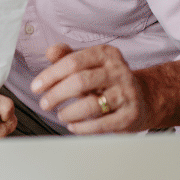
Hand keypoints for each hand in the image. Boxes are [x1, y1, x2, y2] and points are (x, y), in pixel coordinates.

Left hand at [30, 44, 151, 133]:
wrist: (143, 98)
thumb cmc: (108, 80)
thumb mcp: (89, 64)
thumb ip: (67, 56)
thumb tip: (50, 52)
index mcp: (106, 54)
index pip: (73, 62)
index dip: (50, 75)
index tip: (36, 87)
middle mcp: (118, 71)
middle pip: (79, 81)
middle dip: (56, 95)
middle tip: (44, 104)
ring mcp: (126, 93)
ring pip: (90, 104)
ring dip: (68, 113)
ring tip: (61, 115)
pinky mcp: (130, 115)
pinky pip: (101, 124)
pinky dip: (82, 127)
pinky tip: (74, 126)